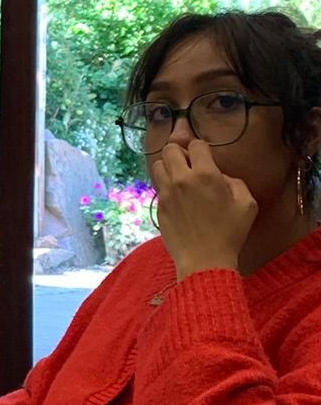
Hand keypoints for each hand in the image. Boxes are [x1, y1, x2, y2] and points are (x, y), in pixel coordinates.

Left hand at [150, 140, 256, 281]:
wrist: (205, 260)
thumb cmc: (230, 233)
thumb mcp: (247, 204)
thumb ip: (234, 182)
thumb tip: (220, 177)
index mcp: (206, 175)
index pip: (196, 144)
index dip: (201, 148)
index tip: (206, 158)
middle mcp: (182, 180)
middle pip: (170, 149)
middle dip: (180, 152)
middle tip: (190, 165)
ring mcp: (167, 193)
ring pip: (158, 165)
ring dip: (169, 166)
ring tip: (181, 178)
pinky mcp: (159, 207)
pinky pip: (158, 186)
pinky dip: (166, 186)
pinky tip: (179, 198)